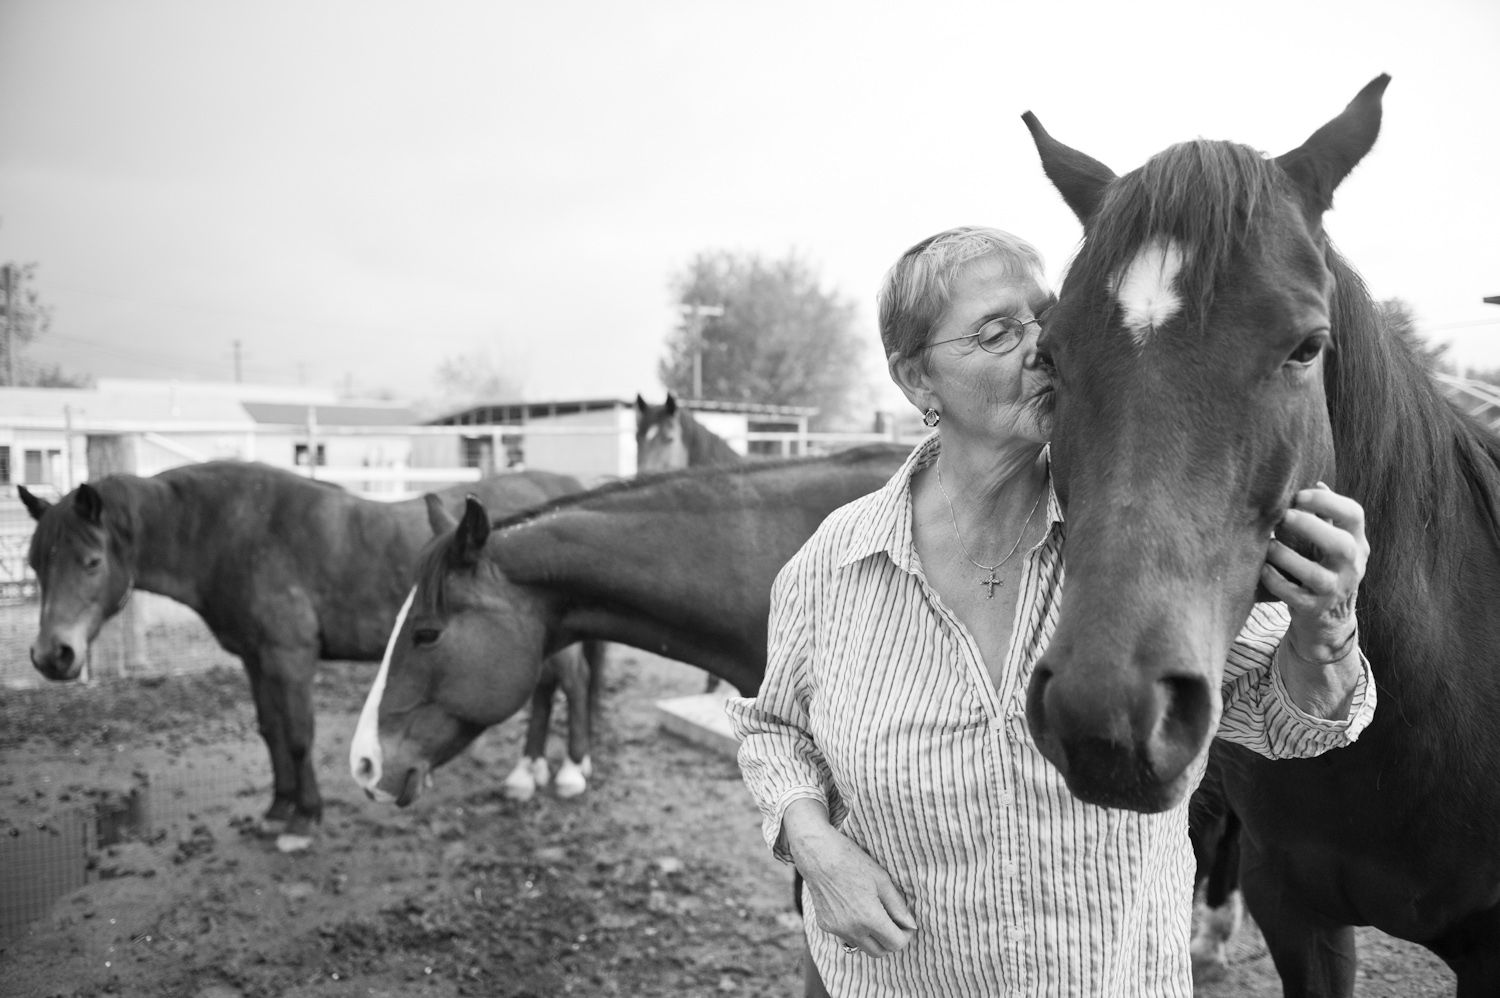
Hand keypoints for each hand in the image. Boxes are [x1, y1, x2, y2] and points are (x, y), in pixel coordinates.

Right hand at [782, 800, 916, 956]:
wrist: (817, 854)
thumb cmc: (851, 860)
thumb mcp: (881, 879)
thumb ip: (898, 905)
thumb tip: (911, 924)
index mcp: (869, 917)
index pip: (896, 943)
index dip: (906, 935)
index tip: (907, 923)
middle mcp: (852, 929)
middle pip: (880, 952)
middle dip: (891, 940)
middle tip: (895, 923)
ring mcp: (836, 929)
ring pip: (863, 946)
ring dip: (874, 938)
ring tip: (876, 915)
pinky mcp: (825, 925)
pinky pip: (847, 936)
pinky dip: (856, 930)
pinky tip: (855, 909)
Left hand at [1261, 482, 1368, 657]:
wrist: (1329, 621)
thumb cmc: (1326, 569)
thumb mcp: (1335, 543)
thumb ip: (1328, 516)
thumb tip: (1318, 483)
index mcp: (1356, 542)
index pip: (1354, 515)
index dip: (1328, 501)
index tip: (1299, 495)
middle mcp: (1351, 567)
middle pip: (1340, 545)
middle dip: (1310, 527)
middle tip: (1283, 516)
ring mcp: (1335, 591)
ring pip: (1316, 574)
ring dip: (1288, 557)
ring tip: (1268, 544)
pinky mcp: (1314, 610)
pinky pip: (1294, 596)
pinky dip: (1276, 581)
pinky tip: (1263, 568)